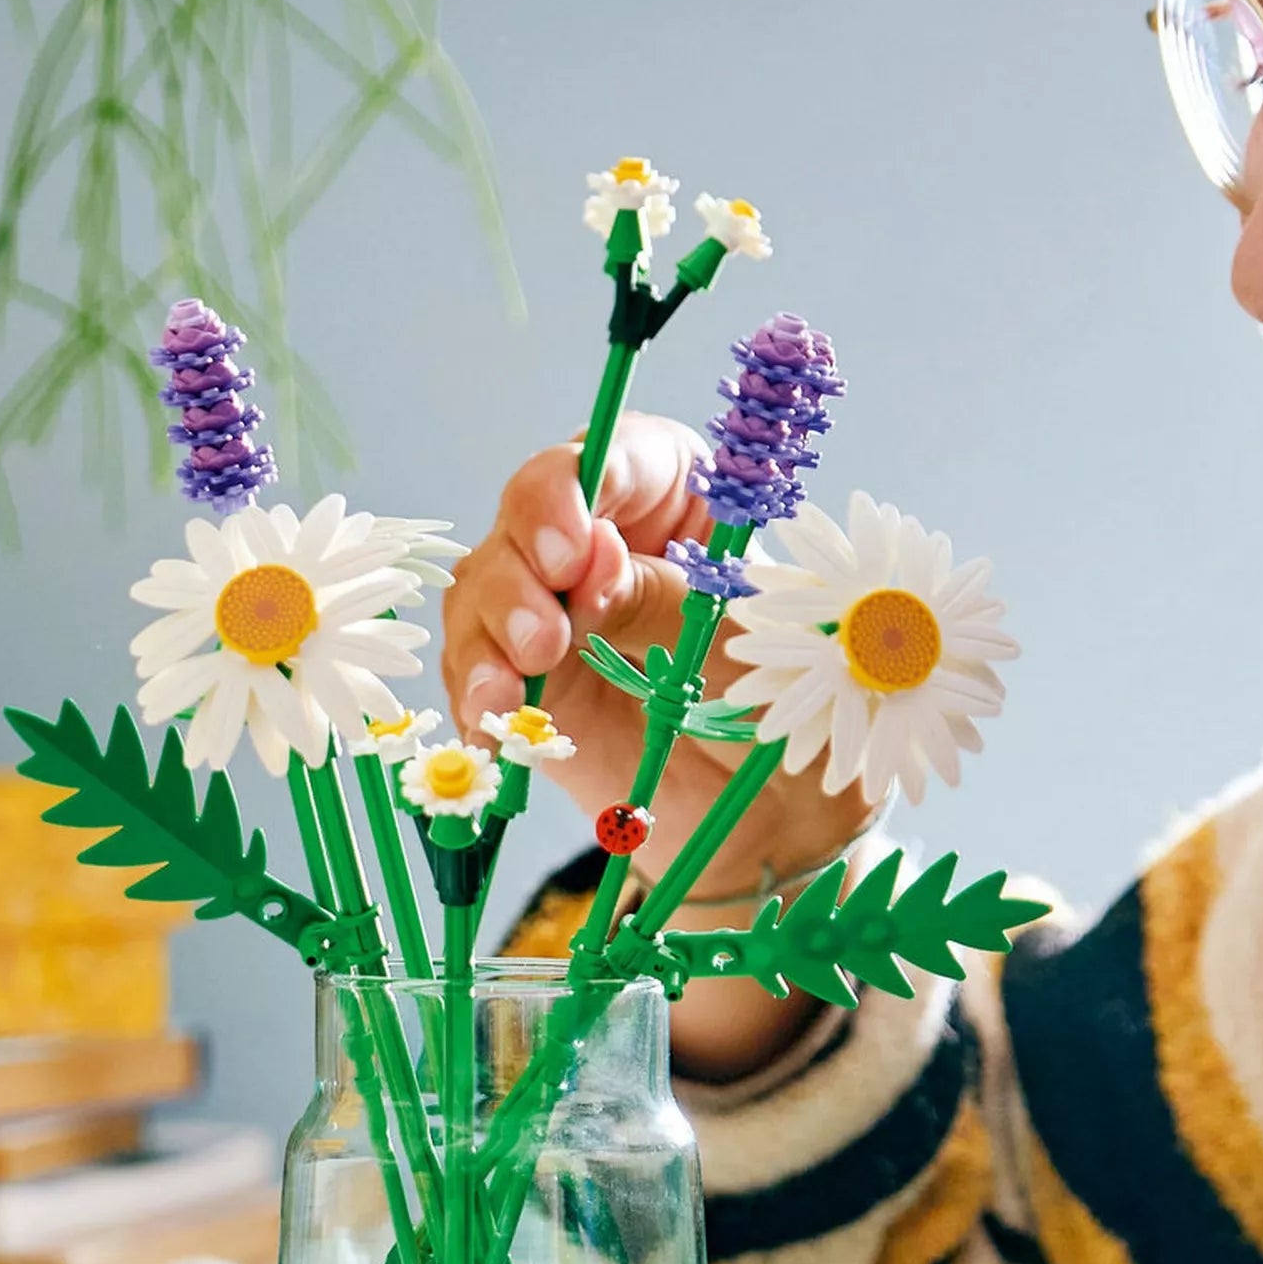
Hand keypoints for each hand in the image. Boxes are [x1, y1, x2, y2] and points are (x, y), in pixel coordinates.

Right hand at [442, 412, 870, 898]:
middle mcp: (607, 537)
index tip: (579, 546)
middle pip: (530, 511)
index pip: (616, 454)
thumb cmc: (786, 700)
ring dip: (496, 625)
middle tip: (552, 623)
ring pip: (488, 584)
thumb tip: (591, 565)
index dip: (580, 488)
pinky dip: (478, 691)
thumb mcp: (740, 638)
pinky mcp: (529, 680)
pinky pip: (477, 669)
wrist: (779, 809)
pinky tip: (495, 716)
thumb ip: (664, 596)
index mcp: (679, 496)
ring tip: (526, 670)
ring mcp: (558, 608)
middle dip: (529, 562)